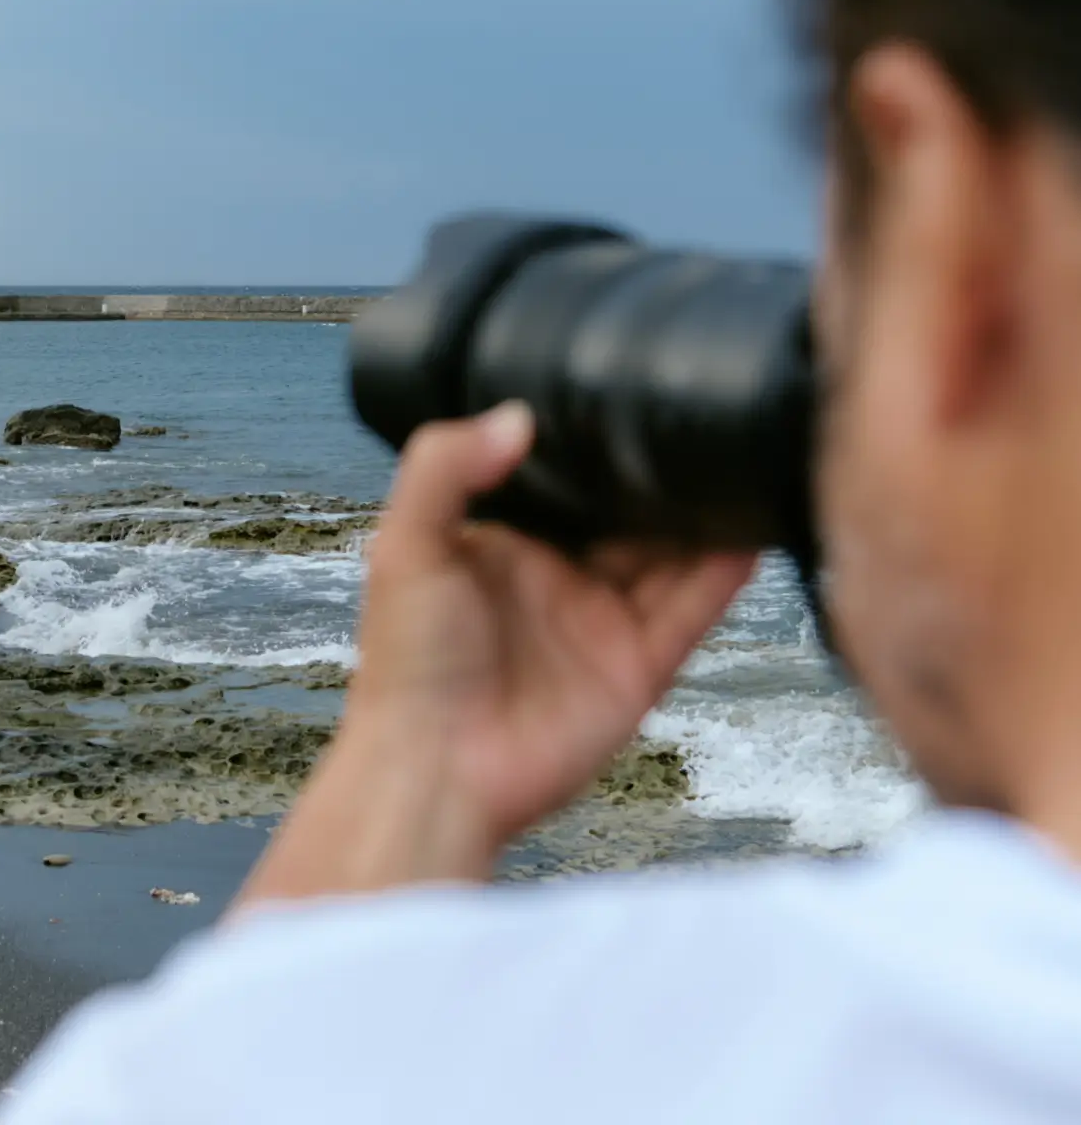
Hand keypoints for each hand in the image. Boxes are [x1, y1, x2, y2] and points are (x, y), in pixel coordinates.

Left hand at [236, 403, 753, 906]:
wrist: (434, 772)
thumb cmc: (407, 662)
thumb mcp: (406, 545)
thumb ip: (446, 467)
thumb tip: (519, 415)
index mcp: (507, 542)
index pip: (563, 480)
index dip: (594, 443)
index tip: (628, 387)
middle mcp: (561, 575)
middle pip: (628, 512)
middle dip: (661, 472)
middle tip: (701, 413)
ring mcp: (604, 620)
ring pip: (673, 552)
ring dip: (705, 512)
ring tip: (742, 453)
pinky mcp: (640, 665)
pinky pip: (694, 606)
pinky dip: (726, 569)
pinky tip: (754, 525)